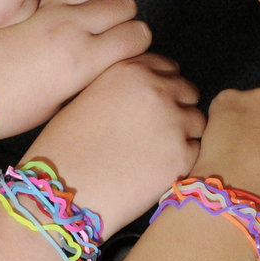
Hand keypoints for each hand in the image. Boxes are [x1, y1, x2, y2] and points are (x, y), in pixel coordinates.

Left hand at [0, 0, 151, 135]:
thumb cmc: (6, 110)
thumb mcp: (57, 107)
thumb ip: (87, 79)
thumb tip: (104, 65)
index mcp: (83, 61)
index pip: (138, 34)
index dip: (137, 44)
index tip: (128, 53)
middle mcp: (72, 27)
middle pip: (124, 3)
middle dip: (124, 18)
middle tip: (110, 34)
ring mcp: (49, 8)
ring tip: (85, 18)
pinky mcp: (28, 0)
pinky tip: (55, 15)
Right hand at [26, 53, 204, 236]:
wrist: (62, 192)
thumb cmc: (65, 145)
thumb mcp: (91, 95)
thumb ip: (125, 85)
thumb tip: (148, 89)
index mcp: (132, 70)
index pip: (169, 67)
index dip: (163, 85)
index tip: (152, 105)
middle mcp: (157, 89)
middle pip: (188, 92)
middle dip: (177, 108)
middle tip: (156, 131)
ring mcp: (173, 123)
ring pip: (197, 122)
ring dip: (183, 134)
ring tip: (155, 152)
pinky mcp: (181, 157)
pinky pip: (196, 152)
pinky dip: (182, 160)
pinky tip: (157, 170)